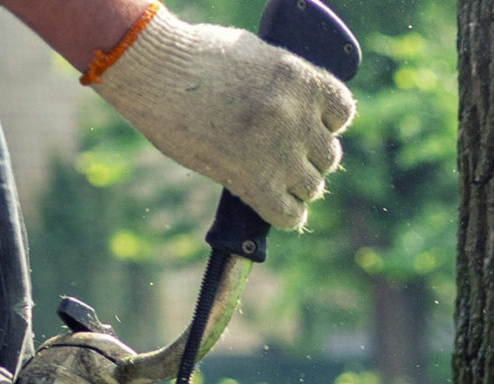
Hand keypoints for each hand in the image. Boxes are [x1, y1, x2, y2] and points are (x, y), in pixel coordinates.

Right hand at [85, 4, 354, 231]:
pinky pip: (291, 216)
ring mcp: (277, 150)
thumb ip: (284, 86)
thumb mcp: (254, 56)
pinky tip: (270, 202)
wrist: (150, 68)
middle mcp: (295, 116)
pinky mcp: (253, 180)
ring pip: (312, 186)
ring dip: (295, 185)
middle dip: (307, 155)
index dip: (327, 122)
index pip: (343, 112)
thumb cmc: (193, 57)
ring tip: (270, 174)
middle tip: (279, 152)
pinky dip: (285, 214)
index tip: (310, 124)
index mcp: (300, 78)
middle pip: (328, 155)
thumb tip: (305, 116)